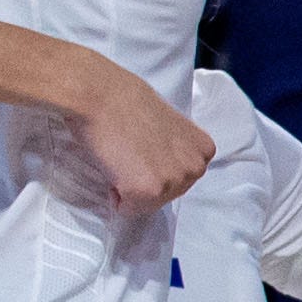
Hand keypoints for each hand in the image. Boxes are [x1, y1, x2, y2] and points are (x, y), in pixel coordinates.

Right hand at [13, 79, 215, 214]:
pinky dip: (116, 194)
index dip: (154, 167)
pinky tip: (113, 164)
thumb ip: (174, 149)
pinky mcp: (148, 191)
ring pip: (147, 204)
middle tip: (128, 150)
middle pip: (166, 195)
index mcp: (203, 150)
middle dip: (144, 180)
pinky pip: (128, 209)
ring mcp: (174, 181)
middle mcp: (196, 167)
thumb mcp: (169, 125)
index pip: (179, 179)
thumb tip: (161, 162)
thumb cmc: (125, 100)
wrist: (98, 93)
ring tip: (121, 155)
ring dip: (129, 187)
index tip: (142, 145)